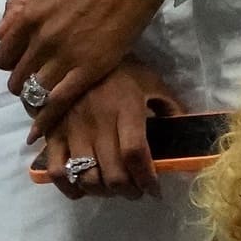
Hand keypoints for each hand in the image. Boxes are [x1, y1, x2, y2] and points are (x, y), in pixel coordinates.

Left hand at [0, 0, 171, 139]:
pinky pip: (59, 102)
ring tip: (41, 99)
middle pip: (16, 77)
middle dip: (21, 82)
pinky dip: (47, 119)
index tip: (18, 64)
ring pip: (34, 92)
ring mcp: (65, 56)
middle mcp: (42, 39)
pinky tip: (39, 132)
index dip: (8, 63)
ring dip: (34, 99)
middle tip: (33, 81)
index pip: (2, 55)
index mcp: (28, 16)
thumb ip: (16, 7)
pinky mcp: (89, 70)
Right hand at [40, 60, 181, 200]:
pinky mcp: (52, 131)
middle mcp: (97, 120)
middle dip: (129, 191)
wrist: (77, 49)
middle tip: (136, 190)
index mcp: (125, 107)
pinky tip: (82, 186)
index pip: (135, 154)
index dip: (147, 180)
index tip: (155, 191)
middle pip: (113, 173)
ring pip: (86, 177)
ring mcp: (71, 127)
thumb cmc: (122, 70)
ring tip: (111, 187)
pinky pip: (56, 170)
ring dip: (104, 192)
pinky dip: (69, 187)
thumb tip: (188, 136)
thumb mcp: (152, 82)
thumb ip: (172, 108)